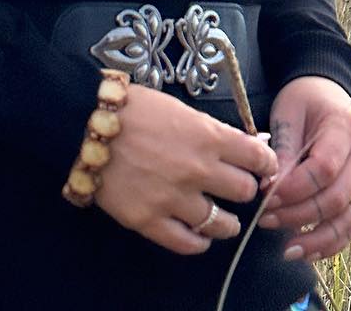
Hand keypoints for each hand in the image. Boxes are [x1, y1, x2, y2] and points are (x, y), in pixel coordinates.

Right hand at [93, 83, 280, 255]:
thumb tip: (245, 143)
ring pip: (222, 224)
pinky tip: (198, 236)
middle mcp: (198, 170)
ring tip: (222, 220)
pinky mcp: (150, 221)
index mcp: (207, 136)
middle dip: (244, 190)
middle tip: (235, 189)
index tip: (263, 167)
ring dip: (226, 223)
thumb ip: (211, 130)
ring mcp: (175, 199)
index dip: (265, 163)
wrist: (86, 122)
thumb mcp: (179, 108)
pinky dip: (198, 242)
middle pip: (244, 192)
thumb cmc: (134, 108)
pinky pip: (188, 243)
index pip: (257, 157)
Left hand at [256, 76, 350, 263]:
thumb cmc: (304, 99)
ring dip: (318, 239)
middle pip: (338, 197)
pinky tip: (308, 251)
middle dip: (300, 214)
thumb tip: (272, 185)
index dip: (295, 187)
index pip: (325, 167)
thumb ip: (284, 146)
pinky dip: (332, 242)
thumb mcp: (288, 111)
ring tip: (287, 250)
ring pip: (350, 219)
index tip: (267, 194)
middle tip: (266, 219)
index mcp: (345, 127)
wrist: (327, 92)